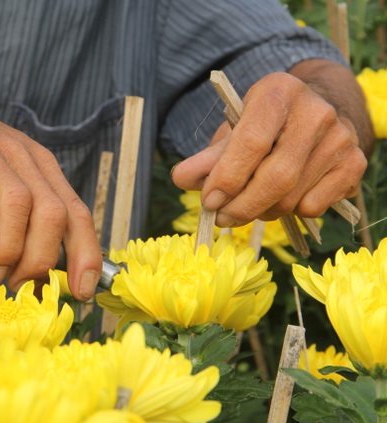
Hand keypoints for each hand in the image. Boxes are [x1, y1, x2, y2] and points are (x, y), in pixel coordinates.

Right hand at [0, 65, 101, 299]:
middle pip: (55, 215)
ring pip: (22, 205)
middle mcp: (23, 158)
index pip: (78, 213)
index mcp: (39, 167)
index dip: (87, 254)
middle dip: (42, 261)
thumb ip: (14, 217)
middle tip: (19, 286)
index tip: (82, 290)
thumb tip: (30, 271)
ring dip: (11, 251)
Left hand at [171, 70, 366, 227]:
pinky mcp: (355, 163)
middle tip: (221, 217)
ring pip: (293, 197)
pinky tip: (282, 198)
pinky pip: (315, 206)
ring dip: (262, 212)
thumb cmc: (264, 125)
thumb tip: (180, 179)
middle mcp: (316, 111)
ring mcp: (341, 137)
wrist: (314, 114)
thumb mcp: (233, 131)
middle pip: (276, 177)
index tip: (208, 201)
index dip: (226, 178)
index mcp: (278, 92)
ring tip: (247, 205)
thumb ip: (208, 157)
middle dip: (242, 206)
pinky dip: (291, 212)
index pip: (251, 142)